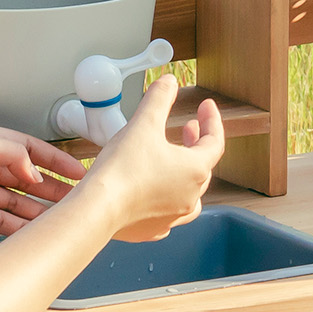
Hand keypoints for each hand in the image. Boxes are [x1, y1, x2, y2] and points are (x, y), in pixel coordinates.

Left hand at [0, 123, 85, 234]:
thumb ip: (7, 154)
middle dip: (52, 188)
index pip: (29, 150)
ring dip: (37, 211)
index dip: (55, 161)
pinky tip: (33, 234)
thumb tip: (35, 171)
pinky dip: (16, 228)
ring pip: (15, 202)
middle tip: (78, 200)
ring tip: (61, 220)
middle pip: (26, 179)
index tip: (79, 172)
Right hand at [81, 75, 226, 241]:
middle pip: (203, 166)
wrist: (98, 209)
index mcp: (195, 170)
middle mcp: (190, 196)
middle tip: (188, 127)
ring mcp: (173, 216)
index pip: (215, 141)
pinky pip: (169, 213)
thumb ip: (159, 99)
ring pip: (190, 194)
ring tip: (176, 162)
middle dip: (196, 143)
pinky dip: (167, 198)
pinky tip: (157, 192)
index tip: (206, 106)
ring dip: (185, 173)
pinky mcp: (153, 229)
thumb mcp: (143, 124)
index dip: (212, 120)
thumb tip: (169, 82)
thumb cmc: (121, 170)